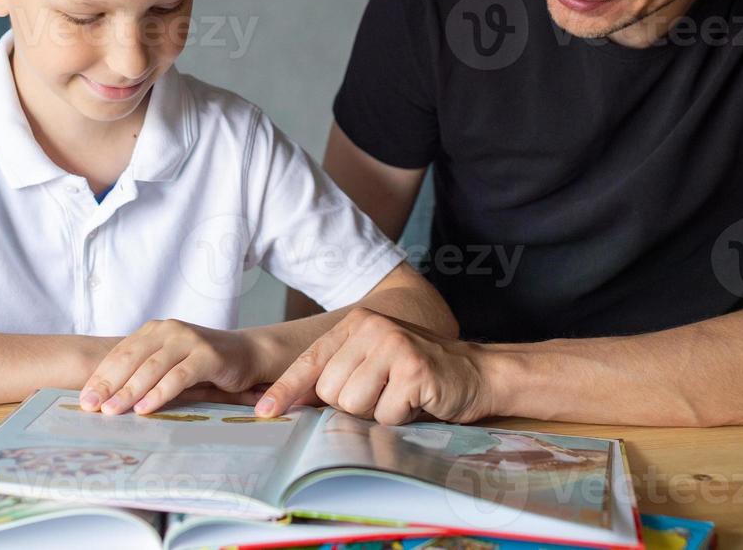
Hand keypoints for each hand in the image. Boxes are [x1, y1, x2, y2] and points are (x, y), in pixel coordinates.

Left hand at [77, 319, 266, 415]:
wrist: (246, 354)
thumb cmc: (202, 364)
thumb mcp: (169, 363)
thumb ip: (143, 372)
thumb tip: (106, 399)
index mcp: (154, 330)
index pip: (120, 353)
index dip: (100, 376)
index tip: (84, 399)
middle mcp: (169, 330)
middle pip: (132, 358)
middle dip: (109, 384)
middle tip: (90, 407)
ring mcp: (189, 340)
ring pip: (152, 367)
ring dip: (129, 391)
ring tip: (112, 411)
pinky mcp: (208, 355)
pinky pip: (178, 376)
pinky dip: (159, 393)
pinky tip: (145, 408)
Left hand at [253, 307, 493, 424]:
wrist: (477, 372)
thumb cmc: (418, 374)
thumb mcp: (373, 364)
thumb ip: (337, 376)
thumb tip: (288, 402)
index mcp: (357, 324)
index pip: (310, 360)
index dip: (286, 388)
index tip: (265, 410)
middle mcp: (372, 328)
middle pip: (330, 390)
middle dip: (352, 405)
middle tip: (383, 394)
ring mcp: (394, 345)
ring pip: (353, 404)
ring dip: (376, 413)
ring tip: (399, 396)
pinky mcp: (414, 369)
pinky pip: (385, 414)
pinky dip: (400, 418)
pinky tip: (417, 401)